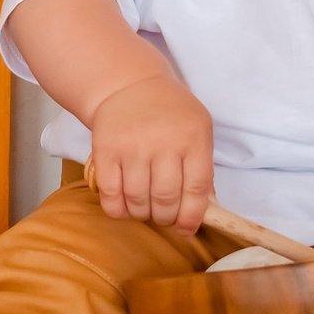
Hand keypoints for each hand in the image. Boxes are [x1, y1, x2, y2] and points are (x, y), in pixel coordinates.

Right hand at [88, 75, 215, 232]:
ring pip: (138, 201)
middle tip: (163, 216)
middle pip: (166, 199)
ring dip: (142, 214)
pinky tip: (123, 206)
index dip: (192, 217)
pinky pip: (111, 195)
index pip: (197, 189)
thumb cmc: (168, 111)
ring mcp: (133, 146)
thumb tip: (207, 210)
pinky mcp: (106, 150)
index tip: (185, 229)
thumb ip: (203, 167)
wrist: (128, 85)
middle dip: (165, 217)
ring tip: (144, 209)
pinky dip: (117, 210)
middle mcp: (164, 142)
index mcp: (193, 138)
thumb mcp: (197, 129)